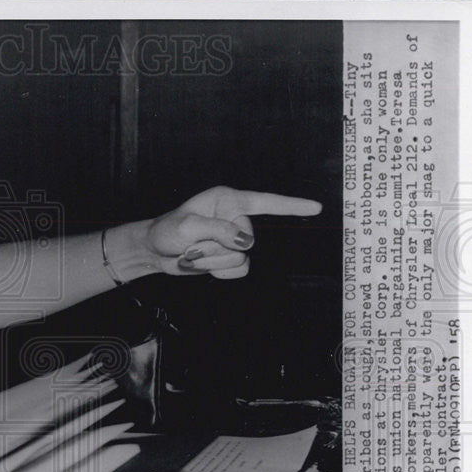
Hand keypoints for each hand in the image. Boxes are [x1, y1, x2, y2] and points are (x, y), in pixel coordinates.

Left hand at [120, 186, 322, 278]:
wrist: (155, 251)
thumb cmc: (166, 231)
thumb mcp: (187, 227)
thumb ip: (218, 231)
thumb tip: (246, 241)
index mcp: (227, 200)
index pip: (266, 202)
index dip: (292, 205)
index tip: (316, 207)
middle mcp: (234, 217)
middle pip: (247, 238)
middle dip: (217, 246)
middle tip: (192, 244)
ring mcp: (232, 238)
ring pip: (242, 258)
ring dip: (214, 260)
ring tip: (194, 252)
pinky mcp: (228, 256)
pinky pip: (238, 270)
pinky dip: (220, 271)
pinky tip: (203, 264)